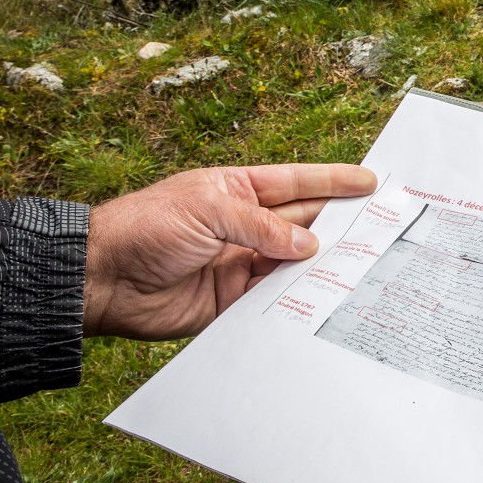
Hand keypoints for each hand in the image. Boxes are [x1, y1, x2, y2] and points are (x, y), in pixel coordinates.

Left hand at [84, 164, 376, 339]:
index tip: (370, 182)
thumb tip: (309, 248)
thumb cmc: (145, 228)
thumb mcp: (208, 210)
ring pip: (294, 262)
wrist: (101, 280)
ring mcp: (240, 263)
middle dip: (340, 223)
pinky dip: (298, 296)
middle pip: (303, 223)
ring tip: (363, 262)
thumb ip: (262, 228)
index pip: (297, 183)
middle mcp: (243, 225)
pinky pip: (275, 298)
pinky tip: (324, 294)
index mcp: (237, 190)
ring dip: (324, 263)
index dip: (333, 182)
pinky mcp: (233, 301)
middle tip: (381, 225)